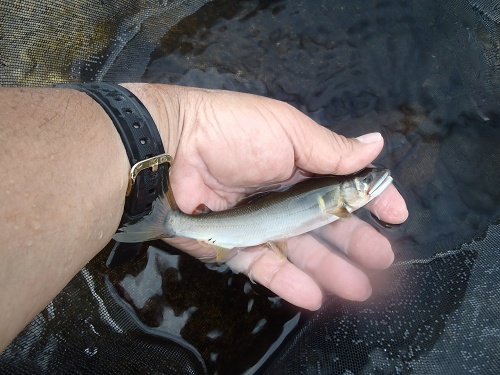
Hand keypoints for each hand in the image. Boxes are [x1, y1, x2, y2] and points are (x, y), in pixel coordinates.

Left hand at [124, 84, 407, 309]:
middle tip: (382, 262)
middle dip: (356, 243)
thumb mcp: (287, 132)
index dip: (371, 199)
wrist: (169, 150)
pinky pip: (266, 267)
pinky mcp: (235, 245)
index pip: (343, 183)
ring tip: (359, 289)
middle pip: (325, 224)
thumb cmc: (233, 134)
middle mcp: (282, 193)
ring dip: (331, 270)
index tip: (396, 215)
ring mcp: (259, 221)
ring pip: (301, 251)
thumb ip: (331, 148)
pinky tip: (316, 296)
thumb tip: (376, 145)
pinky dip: (290, 282)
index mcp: (299, 162)